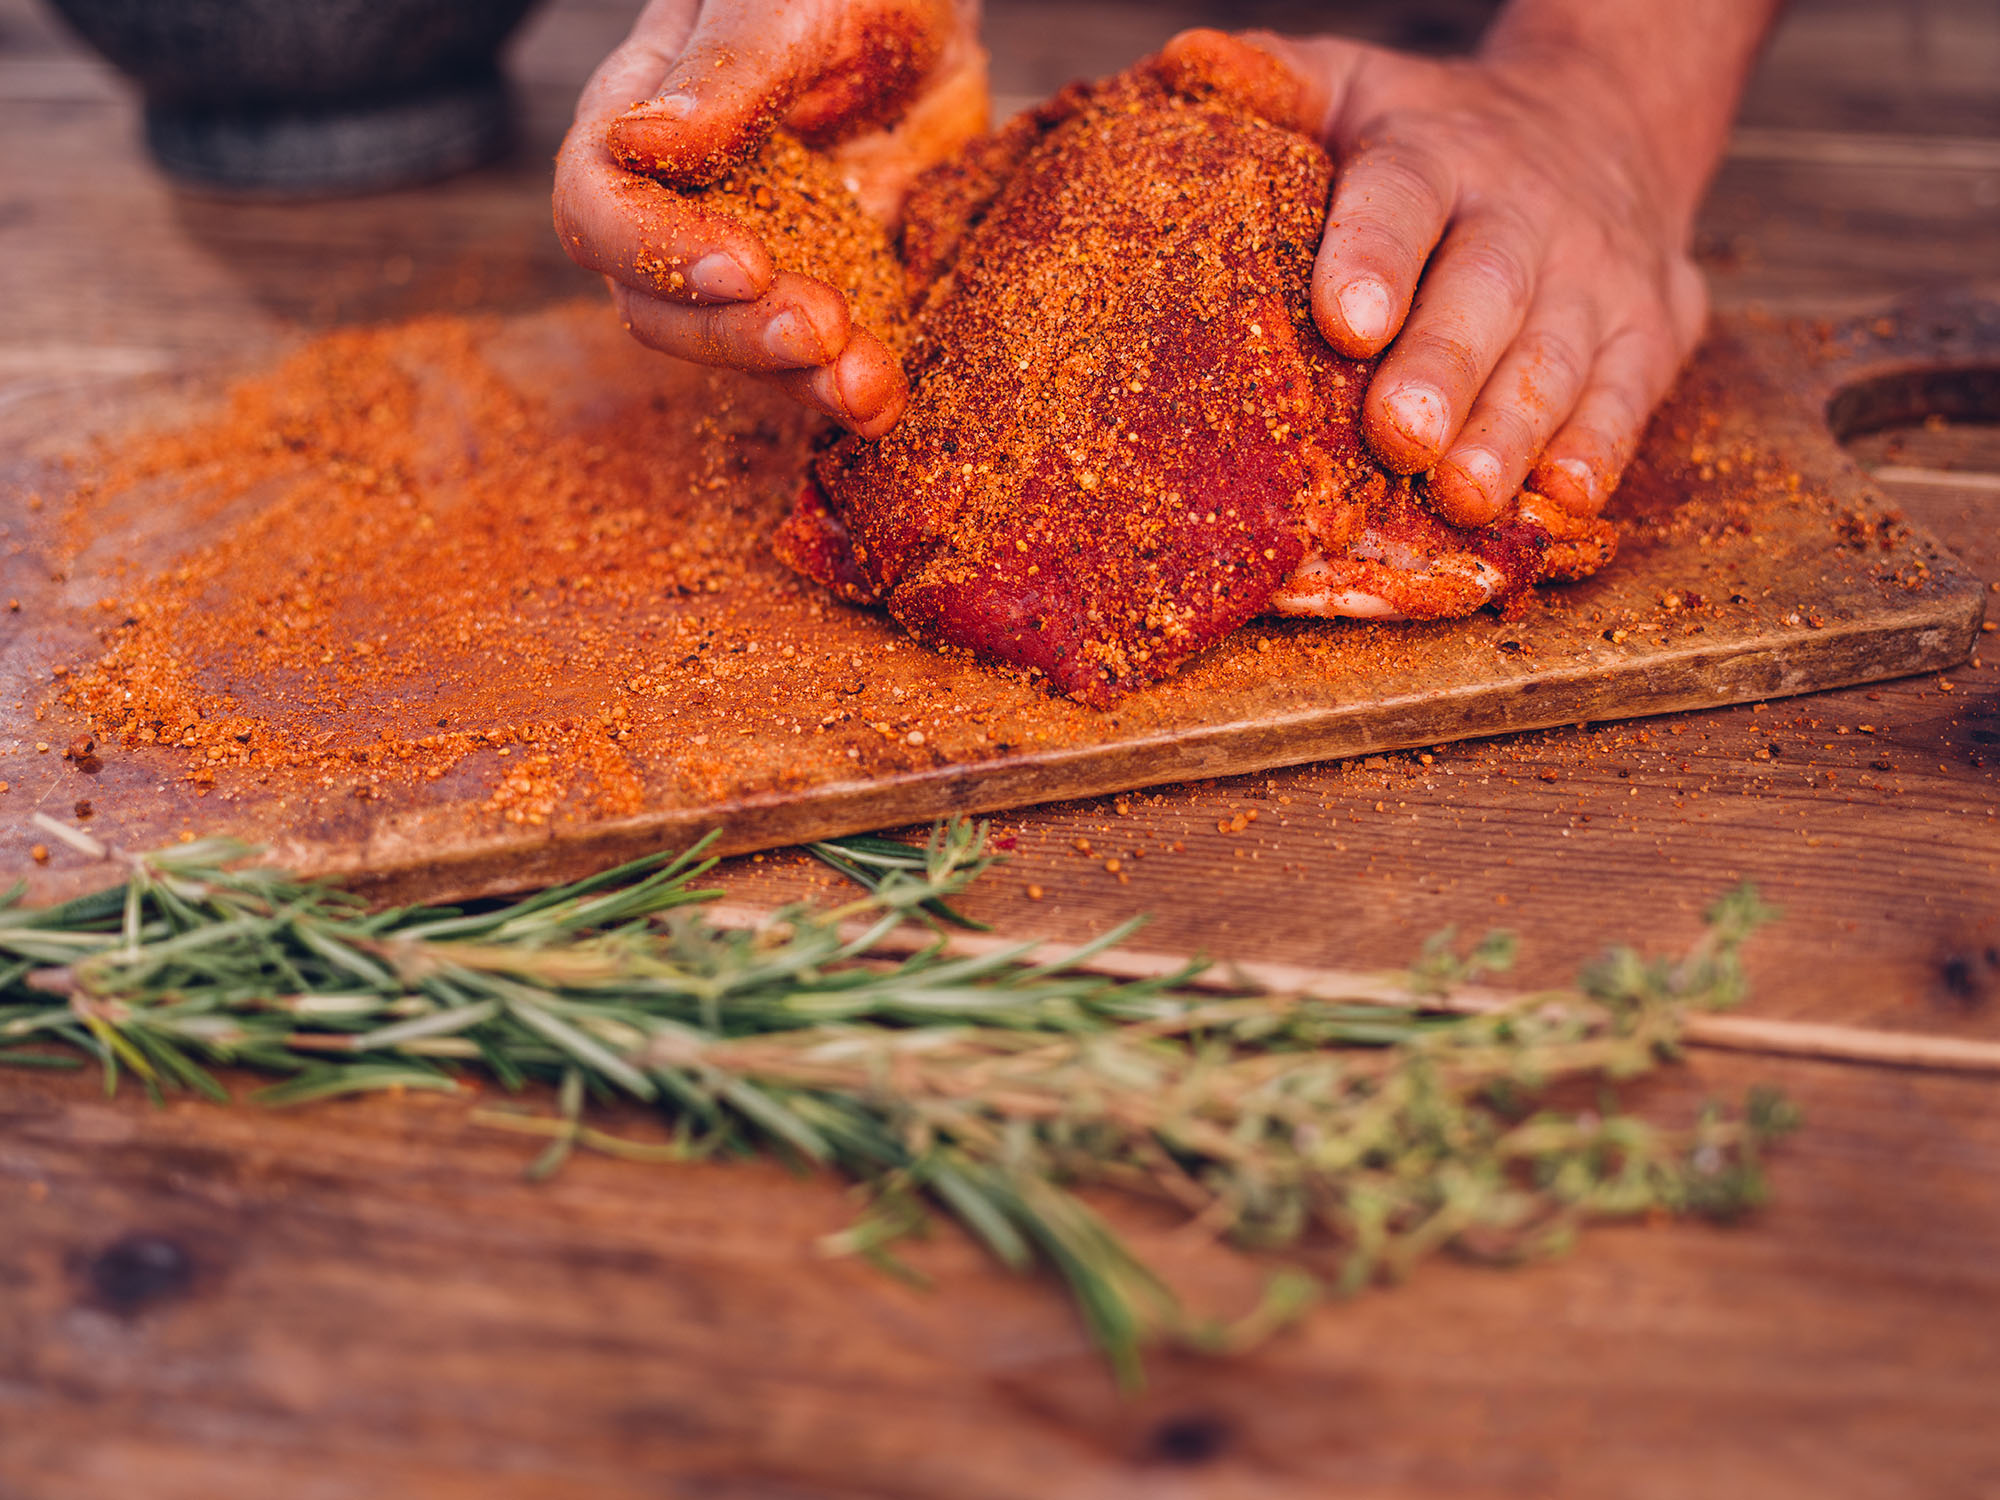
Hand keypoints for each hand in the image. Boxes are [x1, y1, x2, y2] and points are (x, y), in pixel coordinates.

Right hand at [553, 0, 986, 436]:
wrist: (937, 6)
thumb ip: (729, 67)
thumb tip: (638, 143)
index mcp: (644, 115)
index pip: (600, 205)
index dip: (659, 250)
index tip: (747, 266)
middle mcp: (682, 201)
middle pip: (659, 305)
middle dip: (737, 334)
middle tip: (822, 330)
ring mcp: (756, 253)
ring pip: (737, 348)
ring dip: (797, 382)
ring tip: (866, 389)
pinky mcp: (829, 286)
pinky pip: (817, 360)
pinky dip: (849, 386)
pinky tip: (886, 400)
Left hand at [1234, 30, 1712, 525]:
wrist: (1607, 117)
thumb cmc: (1434, 134)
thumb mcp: (1355, 85)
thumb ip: (1276, 81)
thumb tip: (1177, 68)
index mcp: (1436, 154)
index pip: (1401, 198)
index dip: (1373, 256)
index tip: (1346, 322)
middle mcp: (1526, 214)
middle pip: (1486, 292)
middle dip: (1445, 369)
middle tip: (1401, 438)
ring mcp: (1598, 278)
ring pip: (1557, 359)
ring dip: (1512, 432)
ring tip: (1464, 495)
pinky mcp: (1651, 333)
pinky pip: (1628, 398)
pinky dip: (1598, 452)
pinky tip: (1559, 502)